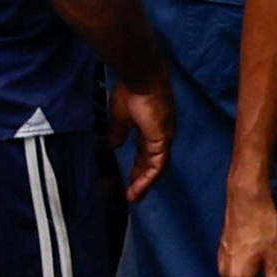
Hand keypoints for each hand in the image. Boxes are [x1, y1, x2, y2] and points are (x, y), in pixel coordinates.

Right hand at [108, 76, 172, 202]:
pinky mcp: (163, 140)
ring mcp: (164, 137)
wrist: (141, 79)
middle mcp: (161, 135)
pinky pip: (158, 165)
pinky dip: (148, 178)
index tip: (129, 180)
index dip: (138, 167)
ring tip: (133, 197)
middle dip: (142, 179)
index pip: (146, 153)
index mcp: (151, 129)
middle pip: (153, 163)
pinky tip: (137, 188)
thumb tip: (112, 146)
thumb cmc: (131, 92)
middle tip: (132, 194)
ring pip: (157, 167)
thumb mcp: (120, 117)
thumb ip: (117, 132)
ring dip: (144, 183)